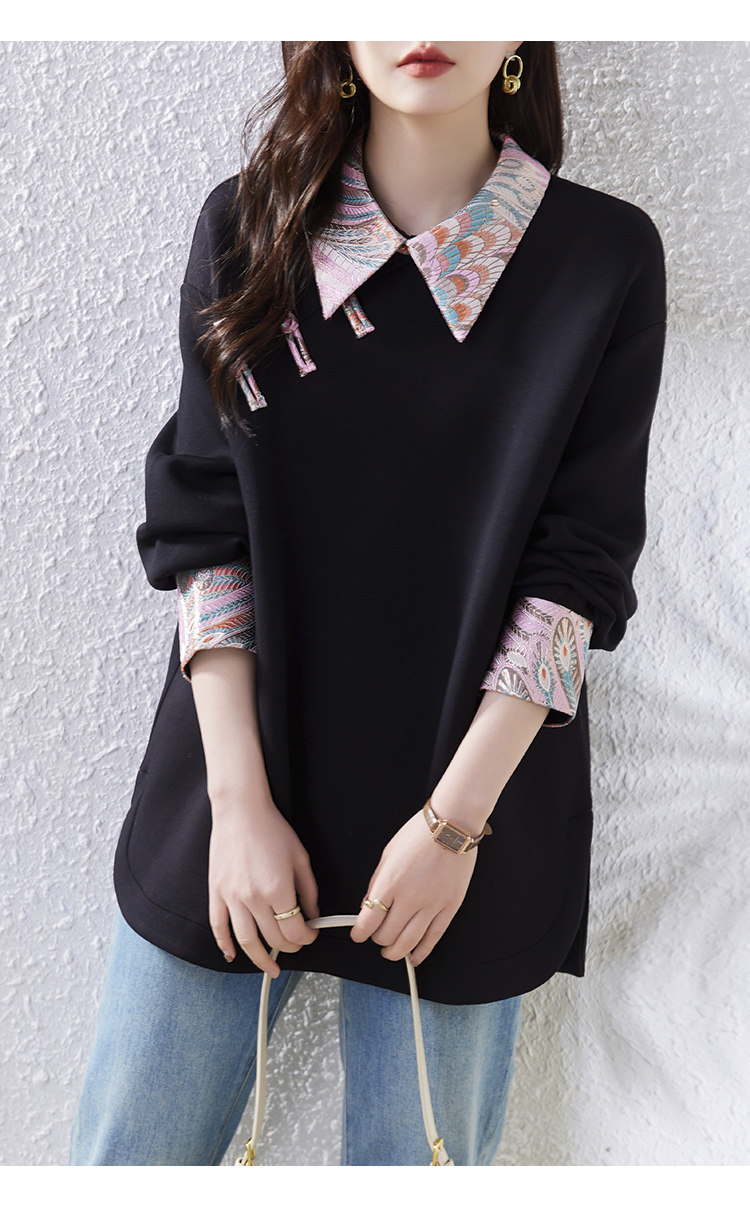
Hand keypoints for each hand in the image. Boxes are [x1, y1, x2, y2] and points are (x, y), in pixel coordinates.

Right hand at [208, 798, 318, 976]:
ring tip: (270, 968)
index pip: (295, 931)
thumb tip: (312, 914)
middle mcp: (253, 898)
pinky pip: (218, 927)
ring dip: (260, 959)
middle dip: (289, 947)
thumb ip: (309, 890)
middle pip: (273, 939)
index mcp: (278, 889)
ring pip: (246, 941)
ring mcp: (232, 897)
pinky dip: (225, 945)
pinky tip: (233, 955)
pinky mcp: (216, 893)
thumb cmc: (272, 830)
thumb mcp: (300, 858)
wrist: (241, 810)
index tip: (311, 934)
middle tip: (296, 945)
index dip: (307, 938)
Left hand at [349, 810, 477, 964]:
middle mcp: (410, 897)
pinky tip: (415, 957)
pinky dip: (422, 951)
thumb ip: (377, 882)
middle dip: (377, 940)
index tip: (358, 934)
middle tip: (377, 936)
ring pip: (409, 942)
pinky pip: (434, 937)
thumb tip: (369, 905)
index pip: (368, 921)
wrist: (452, 826)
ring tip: (391, 952)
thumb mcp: (388, 854)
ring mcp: (432, 904)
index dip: (359, 933)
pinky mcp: (450, 907)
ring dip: (395, 952)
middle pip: (386, 935)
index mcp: (390, 882)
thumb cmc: (419, 834)